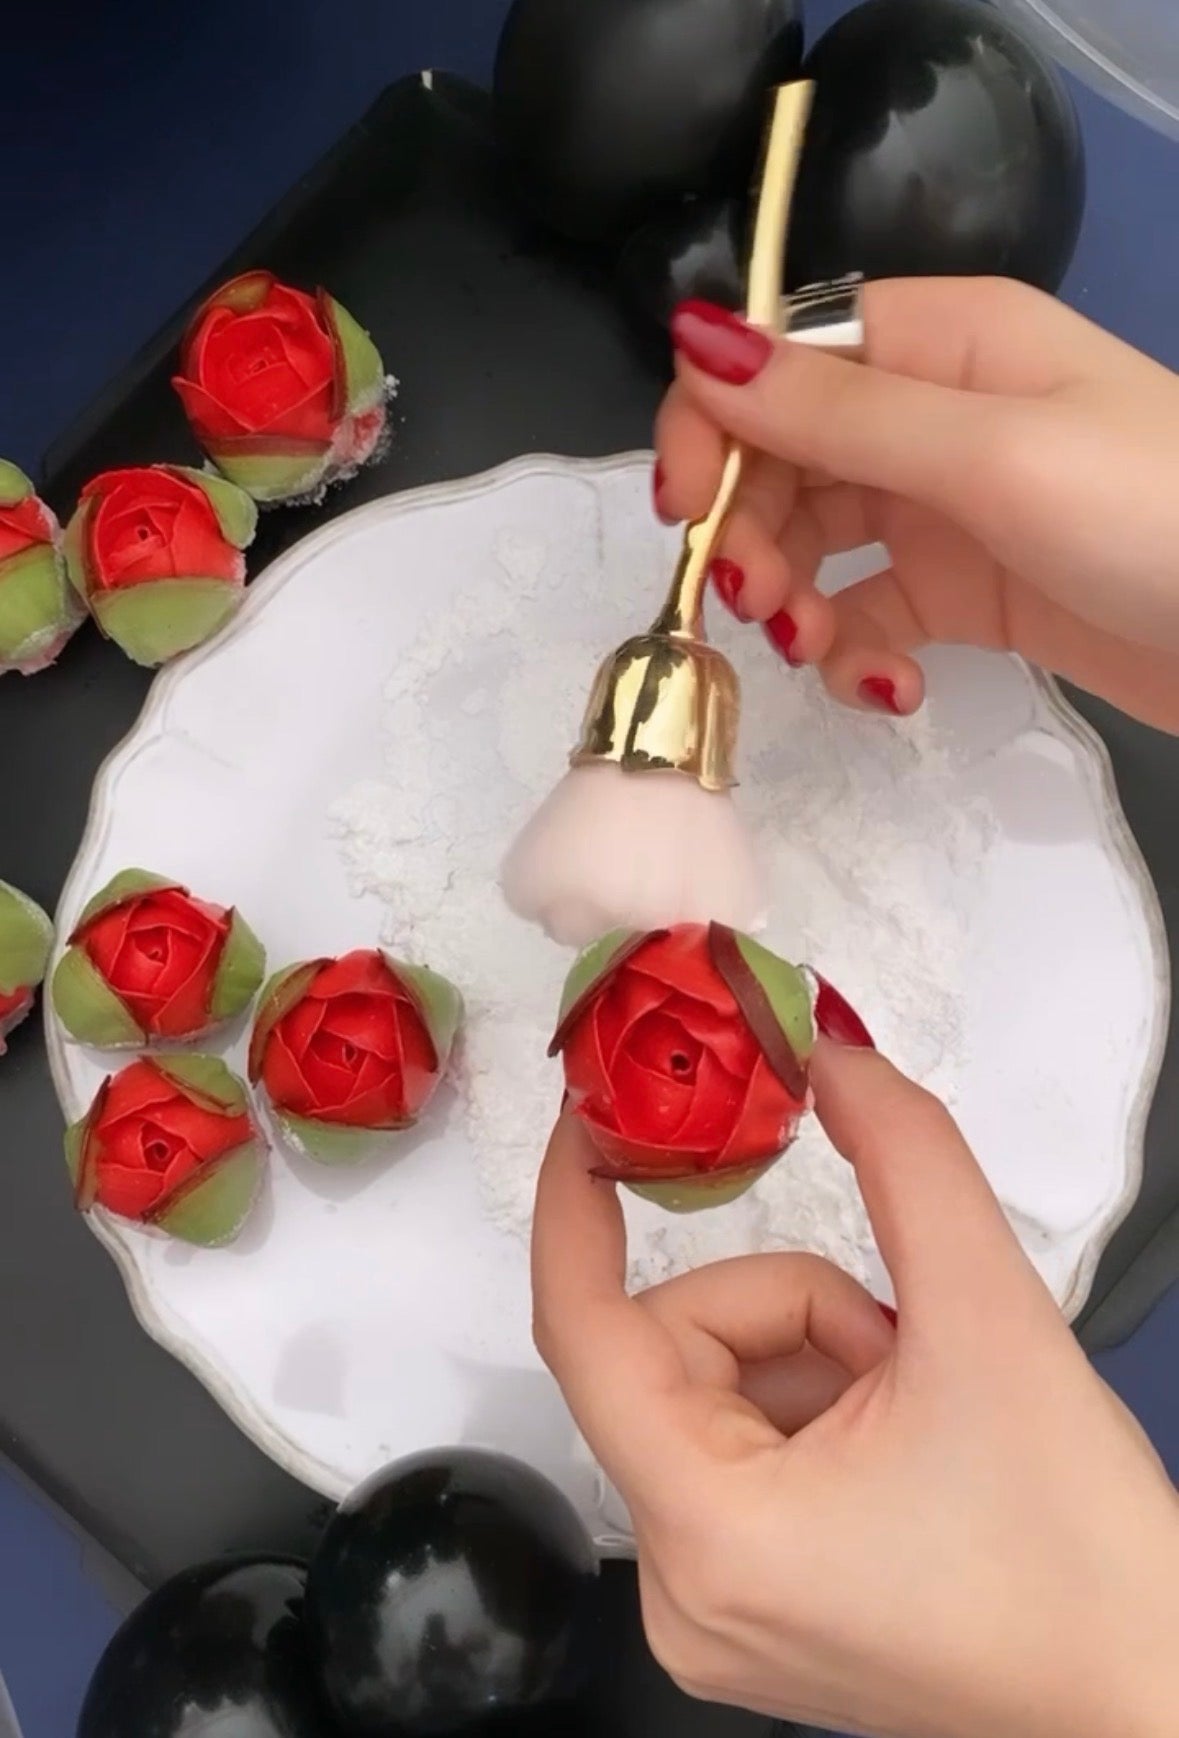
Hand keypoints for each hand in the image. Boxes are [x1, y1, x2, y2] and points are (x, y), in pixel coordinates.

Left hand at [532, 1043, 1178, 1737]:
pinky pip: (736, 1444)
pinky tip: (900, 1438)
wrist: (1153, 1698)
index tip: (588, 1126)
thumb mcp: (990, 1319)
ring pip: (710, 1388)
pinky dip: (811, 1400)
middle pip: (670, 1353)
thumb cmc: (1080, 1553)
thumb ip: (906, 1159)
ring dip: (811, 1354)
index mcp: (713, 1532)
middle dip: (788, 1308)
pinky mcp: (750, 1606)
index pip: (581, 1334)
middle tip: (898, 1342)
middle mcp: (683, 1588)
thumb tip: (829, 1053)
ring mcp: (711, 1607)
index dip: (573, 1212)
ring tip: (916, 1403)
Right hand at [655, 279, 1178, 731]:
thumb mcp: (988, 454)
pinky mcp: (964, 594)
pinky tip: (889, 691)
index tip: (688, 514)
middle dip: (753, 533)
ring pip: (814, 543)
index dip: (716, 426)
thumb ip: (837, 412)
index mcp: (938, 343)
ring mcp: (946, 509)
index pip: (780, 359)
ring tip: (824, 653)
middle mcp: (929, 415)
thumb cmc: (1147, 513)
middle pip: (783, 459)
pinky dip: (855, 655)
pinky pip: (867, 616)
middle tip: (760, 607)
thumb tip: (692, 336)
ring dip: (792, 603)